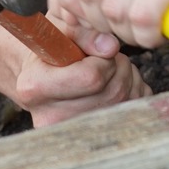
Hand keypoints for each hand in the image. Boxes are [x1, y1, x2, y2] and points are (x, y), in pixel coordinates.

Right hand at [13, 43, 148, 127]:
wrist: (40, 77)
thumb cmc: (51, 50)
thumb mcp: (61, 30)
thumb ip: (85, 35)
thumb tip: (110, 47)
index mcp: (35, 87)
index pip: (91, 77)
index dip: (102, 60)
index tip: (95, 53)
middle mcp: (51, 117)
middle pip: (112, 91)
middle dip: (118, 67)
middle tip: (104, 58)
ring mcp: (72, 132)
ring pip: (125, 102)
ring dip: (127, 78)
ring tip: (107, 70)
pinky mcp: (91, 138)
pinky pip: (132, 111)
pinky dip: (133, 92)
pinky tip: (114, 84)